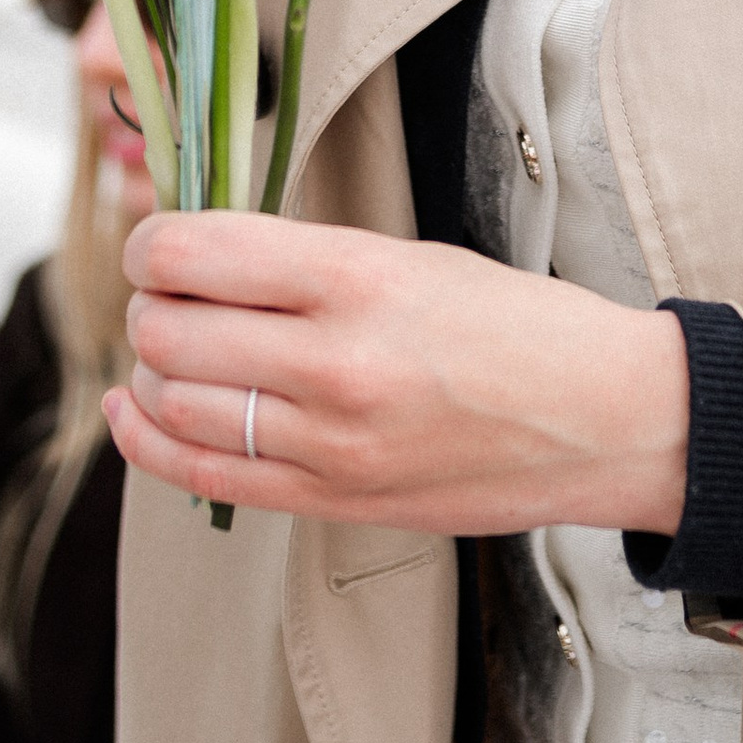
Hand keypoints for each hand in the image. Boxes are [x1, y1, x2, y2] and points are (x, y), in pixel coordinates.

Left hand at [105, 211, 689, 539]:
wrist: (603, 419)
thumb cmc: (518, 325)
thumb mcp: (412, 255)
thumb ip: (305, 258)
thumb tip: (199, 250)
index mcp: (358, 276)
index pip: (193, 252)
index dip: (151, 243)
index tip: (157, 242)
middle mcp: (335, 362)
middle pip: (167, 328)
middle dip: (150, 304)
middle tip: (169, 292)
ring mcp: (330, 443)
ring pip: (175, 401)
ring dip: (155, 367)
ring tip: (179, 347)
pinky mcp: (333, 501)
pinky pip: (203, 477)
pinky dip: (150, 439)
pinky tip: (139, 407)